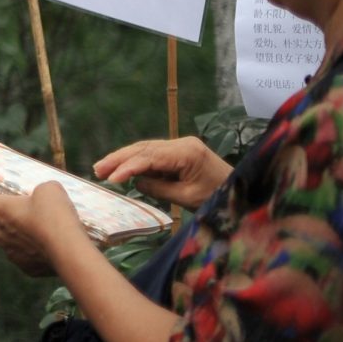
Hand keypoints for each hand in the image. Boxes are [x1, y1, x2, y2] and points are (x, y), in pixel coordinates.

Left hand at [0, 182, 86, 277]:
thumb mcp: (49, 189)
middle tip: (34, 212)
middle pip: (0, 221)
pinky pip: (28, 256)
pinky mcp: (26, 269)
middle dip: (13, 216)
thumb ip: (39, 191)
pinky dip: (36, 251)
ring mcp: (11, 253)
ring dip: (25, 235)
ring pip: (14, 240)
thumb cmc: (55, 215)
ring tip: (48, 230)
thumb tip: (42, 198)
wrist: (70, 251)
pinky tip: (53, 246)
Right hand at [93, 137, 230, 211]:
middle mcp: (182, 143)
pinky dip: (136, 161)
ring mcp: (181, 145)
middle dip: (119, 159)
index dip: (127, 167)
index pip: (149, 157)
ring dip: (123, 158)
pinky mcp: (181, 152)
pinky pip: (154, 154)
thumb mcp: (187, 197)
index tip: (110, 179)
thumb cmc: (219, 198)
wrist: (245, 193)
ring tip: (102, 168)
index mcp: (186, 152)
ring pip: (145, 149)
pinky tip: (122, 169)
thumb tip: (136, 182)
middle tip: (97, 170)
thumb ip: (159, 188)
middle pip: (144, 148)